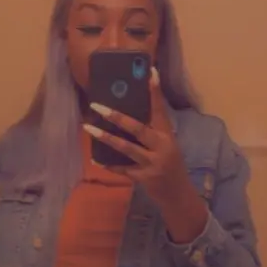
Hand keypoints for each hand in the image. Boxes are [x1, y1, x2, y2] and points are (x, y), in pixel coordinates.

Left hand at [85, 68, 189, 205]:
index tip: (149, 71)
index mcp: (167, 135)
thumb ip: (153, 131)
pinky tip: (95, 158)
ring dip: (106, 138)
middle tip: (98, 106)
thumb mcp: (168, 145)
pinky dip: (108, 164)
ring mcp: (151, 163)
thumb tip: (129, 114)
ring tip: (89, 128)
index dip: (155, 91)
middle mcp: (161, 147)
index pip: (160, 109)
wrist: (178, 194)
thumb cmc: (171, 165)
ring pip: (126, 148)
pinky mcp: (143, 178)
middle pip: (138, 128)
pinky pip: (121, 169)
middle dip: (117, 117)